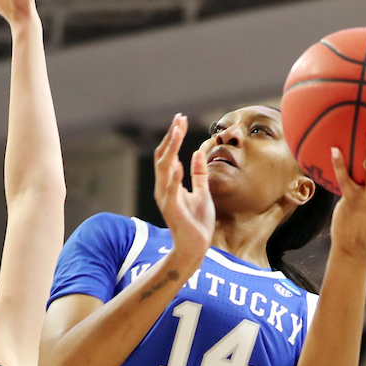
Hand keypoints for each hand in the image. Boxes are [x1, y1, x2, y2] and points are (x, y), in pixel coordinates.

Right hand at [154, 114, 214, 270]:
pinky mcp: (172, 209)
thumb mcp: (202, 192)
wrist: (196, 247)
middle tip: (179, 119)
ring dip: (171, 148)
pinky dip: (173, 176)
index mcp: (170, 184)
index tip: (181, 119)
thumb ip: (198, 174)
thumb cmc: (197, 222)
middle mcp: (163, 188)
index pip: (168, 154)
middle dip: (171, 137)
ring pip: (164, 168)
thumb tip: (198, 153)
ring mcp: (166, 198)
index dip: (174, 137)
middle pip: (162, 156)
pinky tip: (178, 162)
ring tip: (178, 131)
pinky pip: (171, 190)